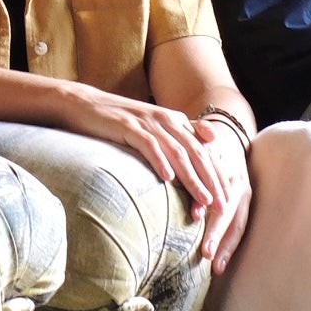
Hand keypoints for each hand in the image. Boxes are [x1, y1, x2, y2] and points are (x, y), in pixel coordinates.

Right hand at [60, 86, 252, 266]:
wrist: (83, 105)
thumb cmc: (118, 122)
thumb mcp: (153, 126)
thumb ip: (181, 132)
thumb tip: (211, 139)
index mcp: (175, 121)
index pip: (204, 150)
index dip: (217, 174)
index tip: (227, 199)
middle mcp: (166, 119)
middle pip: (196, 152)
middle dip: (211, 180)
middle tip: (222, 205)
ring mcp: (146, 122)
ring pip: (177, 152)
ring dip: (192, 177)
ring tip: (202, 199)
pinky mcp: (127, 125)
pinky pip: (148, 145)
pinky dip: (159, 161)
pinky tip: (167, 178)